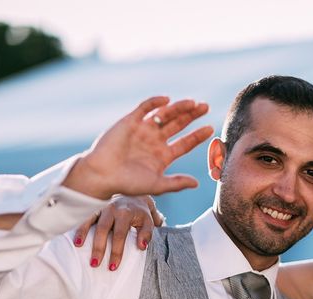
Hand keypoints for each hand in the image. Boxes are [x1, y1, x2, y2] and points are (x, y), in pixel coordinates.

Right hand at [63, 96, 213, 198]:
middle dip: (191, 116)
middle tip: (205, 107)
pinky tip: (167, 100)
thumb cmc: (128, 183)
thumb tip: (198, 183)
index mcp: (163, 156)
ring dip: (178, 108)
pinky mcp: (130, 121)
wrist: (102, 175)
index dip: (197, 136)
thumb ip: (177, 183)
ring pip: (165, 114)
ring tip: (192, 103)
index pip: (185, 143)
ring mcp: (143, 130)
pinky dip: (155, 102)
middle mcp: (155, 141)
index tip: (210, 128)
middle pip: (178, 125)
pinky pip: (145, 108)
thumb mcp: (157, 184)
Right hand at [74, 196, 162, 269]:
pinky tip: (74, 237)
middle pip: (103, 229)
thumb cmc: (140, 213)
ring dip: (83, 234)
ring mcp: (101, 207)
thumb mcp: (148, 222)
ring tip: (79, 247)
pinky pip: (83, 216)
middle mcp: (112, 208)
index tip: (113, 266)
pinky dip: (78, 226)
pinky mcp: (93, 206)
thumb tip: (142, 246)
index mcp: (126, 213)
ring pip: (90, 220)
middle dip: (99, 247)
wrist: (134, 195)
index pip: (120, 234)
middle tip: (94, 264)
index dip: (116, 251)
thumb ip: (147, 234)